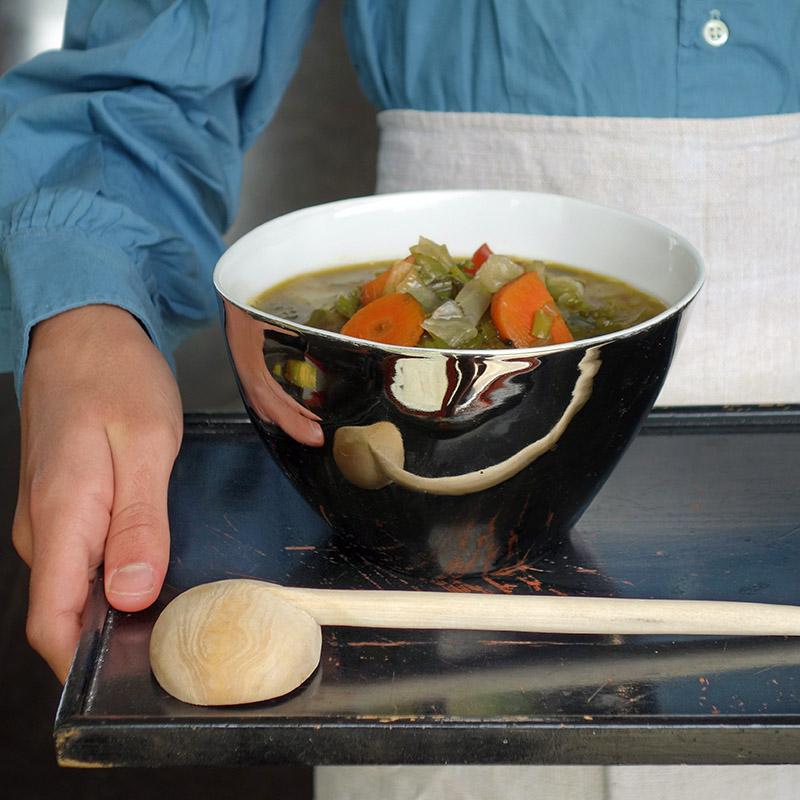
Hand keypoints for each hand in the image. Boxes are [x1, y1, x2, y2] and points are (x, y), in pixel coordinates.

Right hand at [12, 305, 182, 680]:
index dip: (85, 664)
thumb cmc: (115, 378)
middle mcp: (43, 529)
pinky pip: (82, 557)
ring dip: (119, 603)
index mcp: (61, 518)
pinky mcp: (63, 507)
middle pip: (67, 612)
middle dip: (115, 636)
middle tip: (182, 639)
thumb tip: (129, 593)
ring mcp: (49, 520)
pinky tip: (153, 562)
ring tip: (179, 604)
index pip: (52, 622)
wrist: (84, 334)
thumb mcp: (147, 444)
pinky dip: (116, 571)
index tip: (133, 678)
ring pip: (77, 586)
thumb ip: (139, 522)